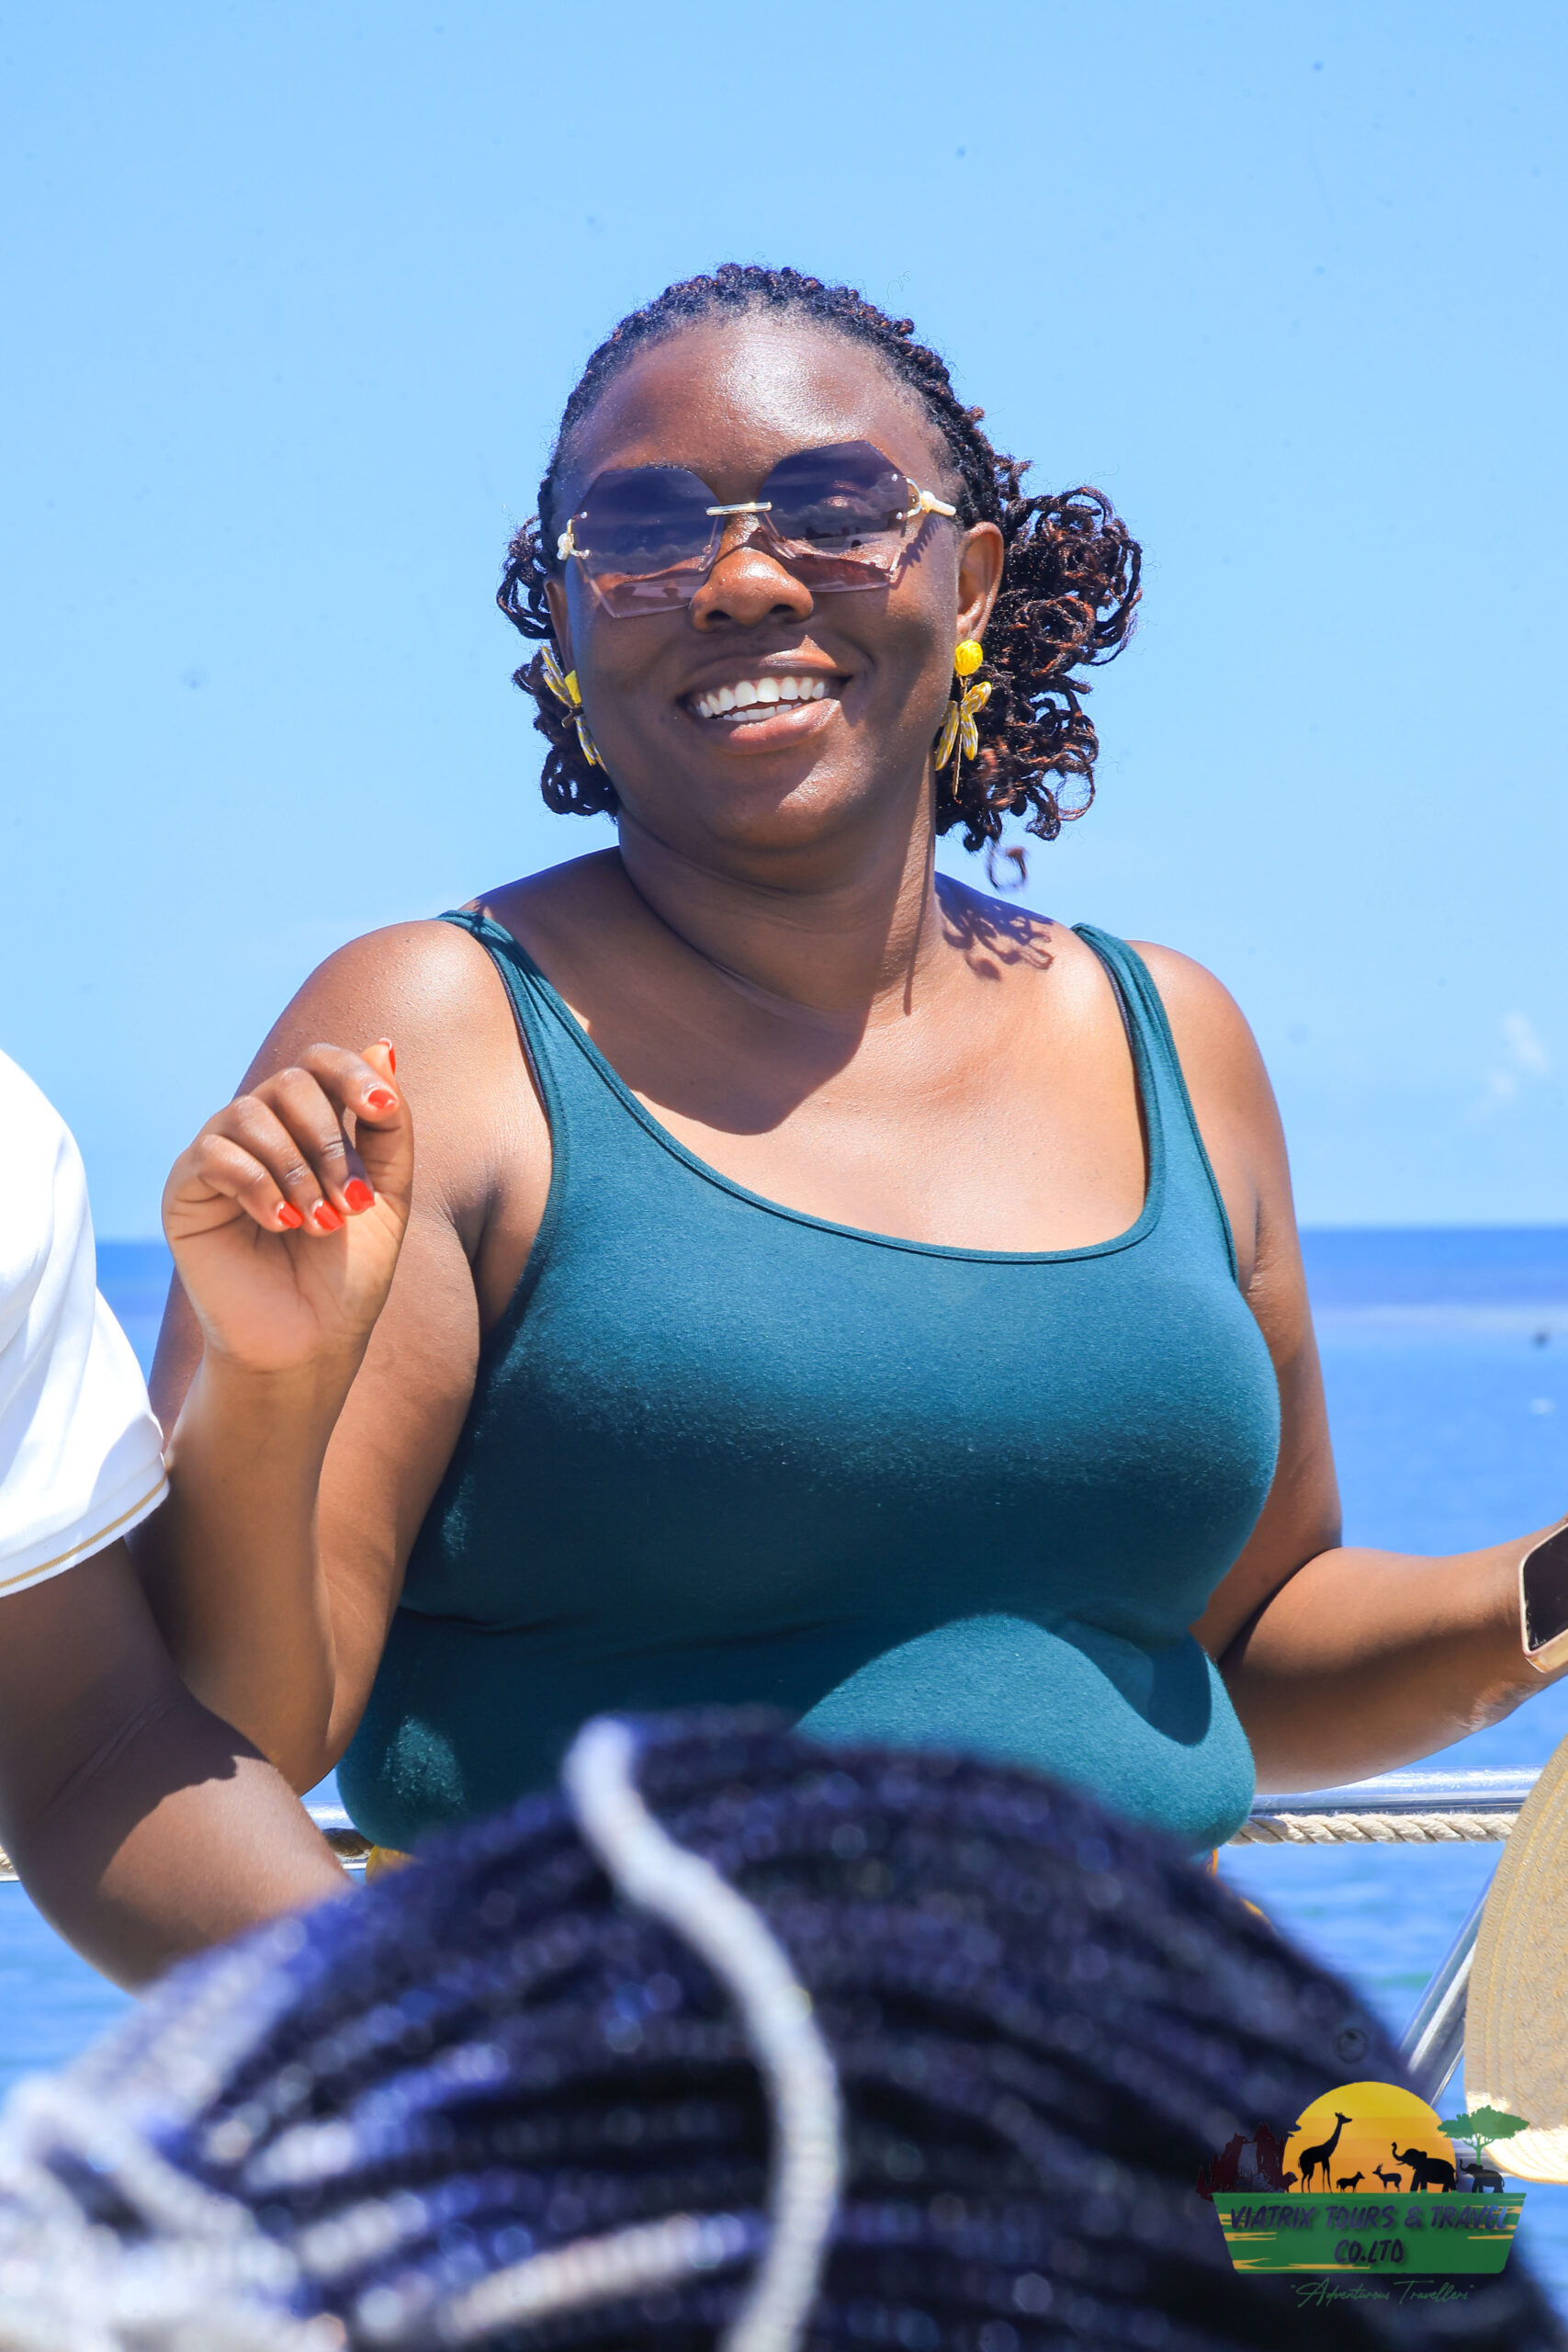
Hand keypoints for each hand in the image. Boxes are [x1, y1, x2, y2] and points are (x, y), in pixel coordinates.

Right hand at [162, 1041, 412, 1380]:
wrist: (310, 1342)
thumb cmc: (349, 1273)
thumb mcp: (387, 1194)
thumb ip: (387, 1126)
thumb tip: (382, 1045)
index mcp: (311, 1126)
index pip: (321, 1063)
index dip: (351, 1073)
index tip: (382, 1110)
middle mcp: (263, 1131)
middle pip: (289, 1082)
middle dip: (330, 1142)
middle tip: (351, 1204)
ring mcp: (221, 1157)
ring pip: (249, 1113)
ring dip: (296, 1168)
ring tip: (319, 1223)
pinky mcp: (185, 1190)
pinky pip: (213, 1154)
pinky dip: (256, 1185)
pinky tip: (281, 1225)